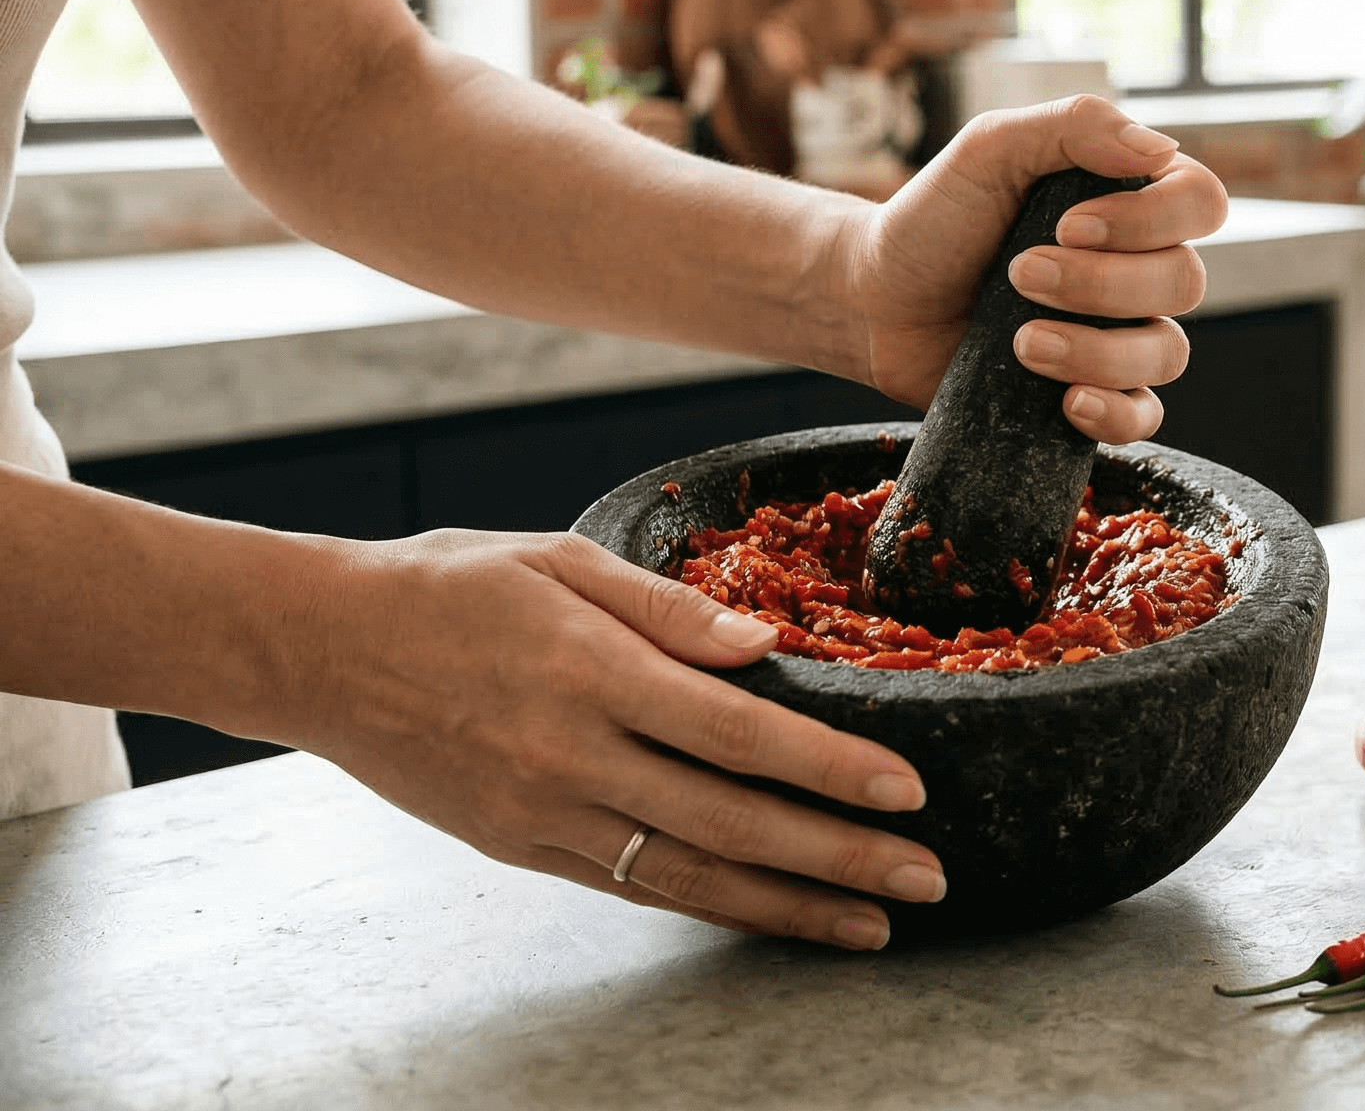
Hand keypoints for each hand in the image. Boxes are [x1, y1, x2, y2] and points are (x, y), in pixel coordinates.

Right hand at [285, 529, 942, 947]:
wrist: (318, 650)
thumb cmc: (449, 586)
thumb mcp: (558, 560)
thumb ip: (667, 605)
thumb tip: (764, 640)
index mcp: (589, 671)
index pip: (736, 731)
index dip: (827, 767)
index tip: (907, 788)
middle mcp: (569, 755)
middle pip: (729, 821)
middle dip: (838, 856)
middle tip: (927, 876)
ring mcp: (540, 812)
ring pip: (687, 876)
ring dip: (791, 906)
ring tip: (873, 924)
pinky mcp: (519, 847)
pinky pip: (632, 886)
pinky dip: (712, 907)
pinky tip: (776, 916)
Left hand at [844, 94, 1229, 442]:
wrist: (876, 300)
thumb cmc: (935, 218)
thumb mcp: (990, 148)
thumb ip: (1073, 127)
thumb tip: (1159, 147)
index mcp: (1129, 200)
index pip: (1201, 203)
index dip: (1151, 219)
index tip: (1068, 225)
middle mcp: (1140, 267)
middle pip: (1185, 282)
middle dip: (1101, 284)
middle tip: (1019, 274)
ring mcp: (1122, 335)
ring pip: (1166, 353)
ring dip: (1097, 350)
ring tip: (1021, 341)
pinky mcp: (1093, 393)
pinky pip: (1143, 418)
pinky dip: (1114, 414)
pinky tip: (1067, 401)